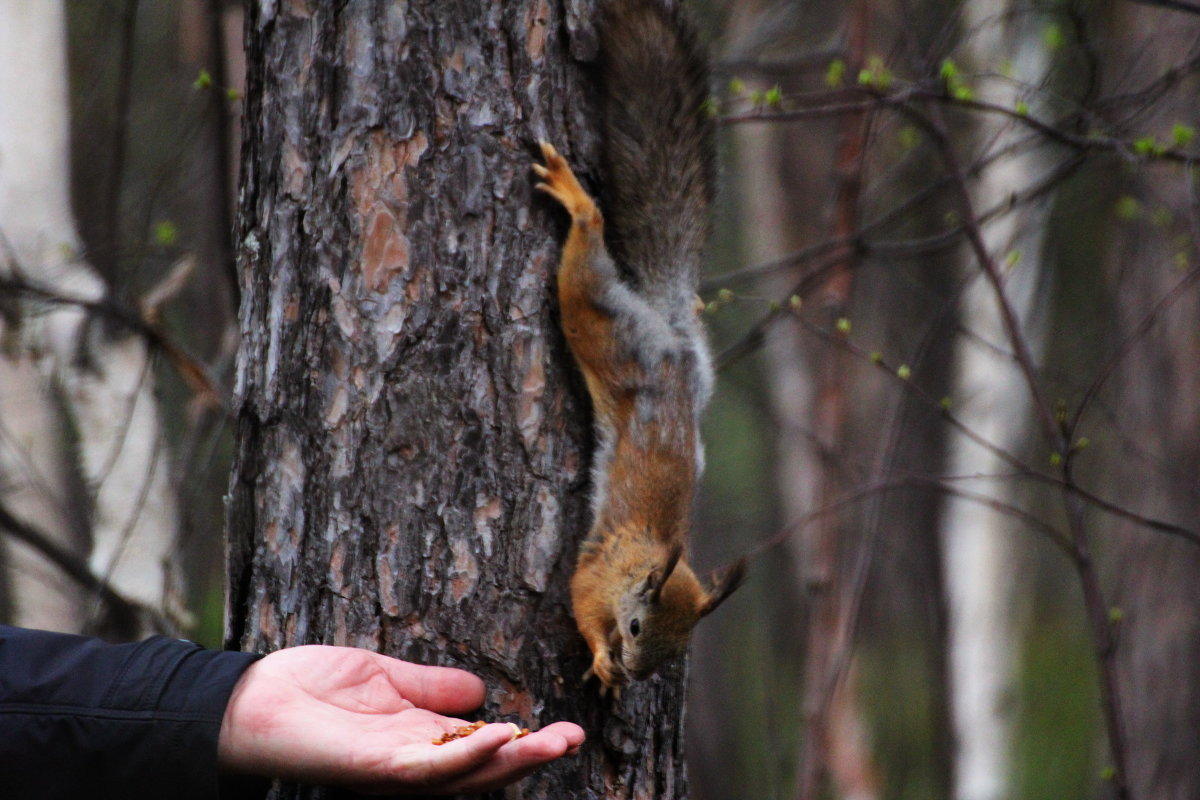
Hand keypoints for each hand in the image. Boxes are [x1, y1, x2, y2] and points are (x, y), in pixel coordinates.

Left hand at [217, 645, 583, 793]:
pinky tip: (498, 735)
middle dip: (533, 757)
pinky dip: (467, 756)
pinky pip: (430, 769)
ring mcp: (396, 770)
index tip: (566, 728)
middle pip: (484, 769)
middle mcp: (413, 763)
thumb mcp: (386, 678)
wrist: (254, 697)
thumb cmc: (311, 688)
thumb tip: (479, 691)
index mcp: (419, 741)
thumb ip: (431, 687)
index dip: (526, 742)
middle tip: (574, 738)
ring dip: (513, 761)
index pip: (483, 748)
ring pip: (466, 776)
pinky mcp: (376, 768)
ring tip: (554, 742)